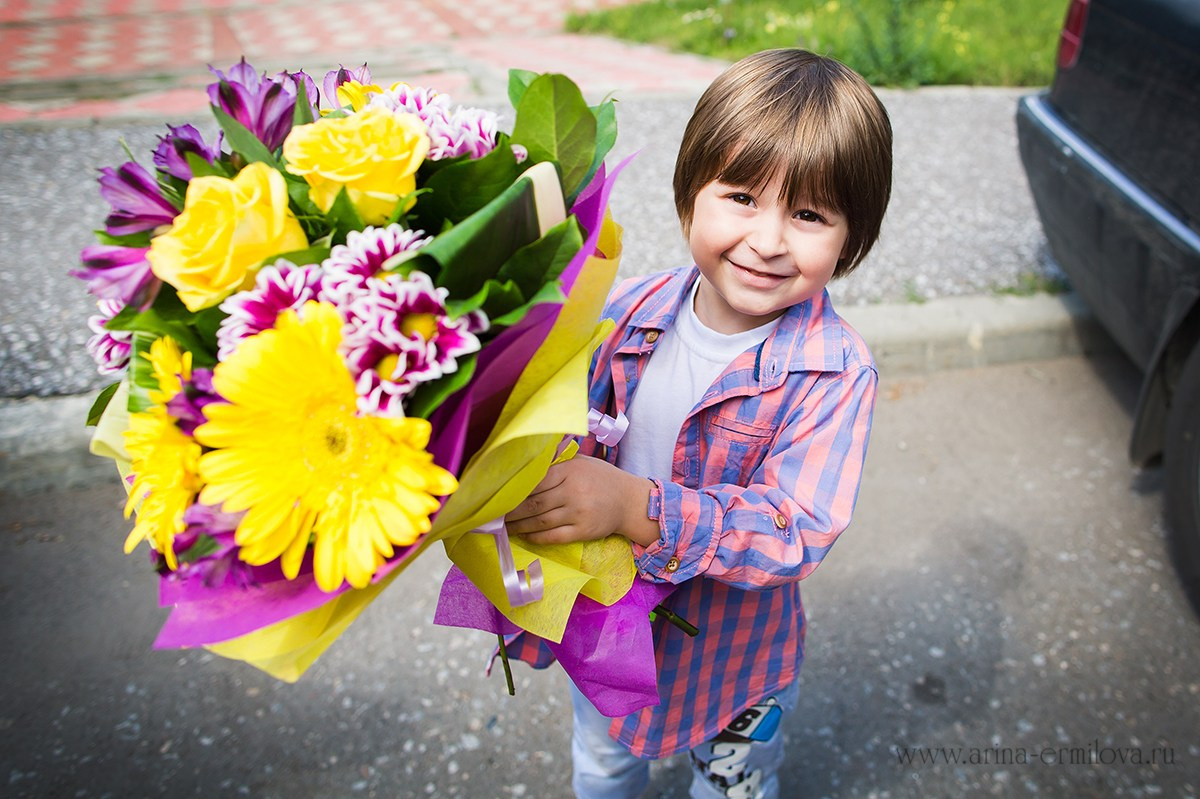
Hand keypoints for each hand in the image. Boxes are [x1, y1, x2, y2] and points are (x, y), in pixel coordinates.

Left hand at [504, 455, 658, 546]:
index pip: (535, 482)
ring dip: (518, 526)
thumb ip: (557, 462)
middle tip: (494, 514)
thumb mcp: (581, 462)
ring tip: (504, 527)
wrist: (629, 501)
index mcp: (570, 471)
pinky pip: (552, 537)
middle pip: (533, 504)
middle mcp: (573, 492)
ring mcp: (578, 513)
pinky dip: (535, 537)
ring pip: (539, 522)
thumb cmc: (601, 478)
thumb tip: (525, 463)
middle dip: (511, 511)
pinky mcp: (582, 531)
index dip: (515, 490)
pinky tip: (524, 535)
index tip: (499, 494)